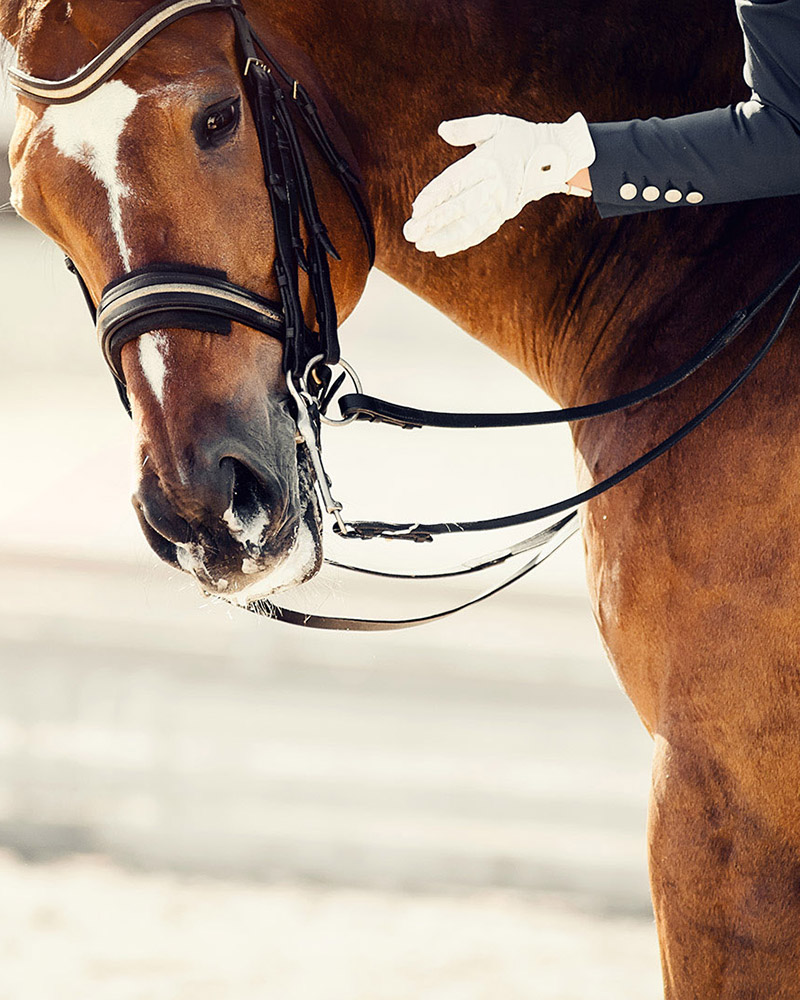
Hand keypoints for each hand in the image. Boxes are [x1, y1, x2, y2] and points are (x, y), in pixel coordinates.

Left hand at [403, 112, 595, 256]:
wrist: (557, 157)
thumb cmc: (521, 137)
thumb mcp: (496, 124)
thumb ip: (467, 128)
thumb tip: (442, 130)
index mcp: (489, 162)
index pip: (456, 181)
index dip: (435, 196)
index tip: (416, 208)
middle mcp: (495, 186)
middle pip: (459, 207)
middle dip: (433, 222)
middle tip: (409, 232)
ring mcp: (501, 203)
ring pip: (469, 225)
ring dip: (444, 237)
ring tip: (421, 244)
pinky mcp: (505, 214)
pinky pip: (481, 231)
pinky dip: (462, 241)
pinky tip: (441, 247)